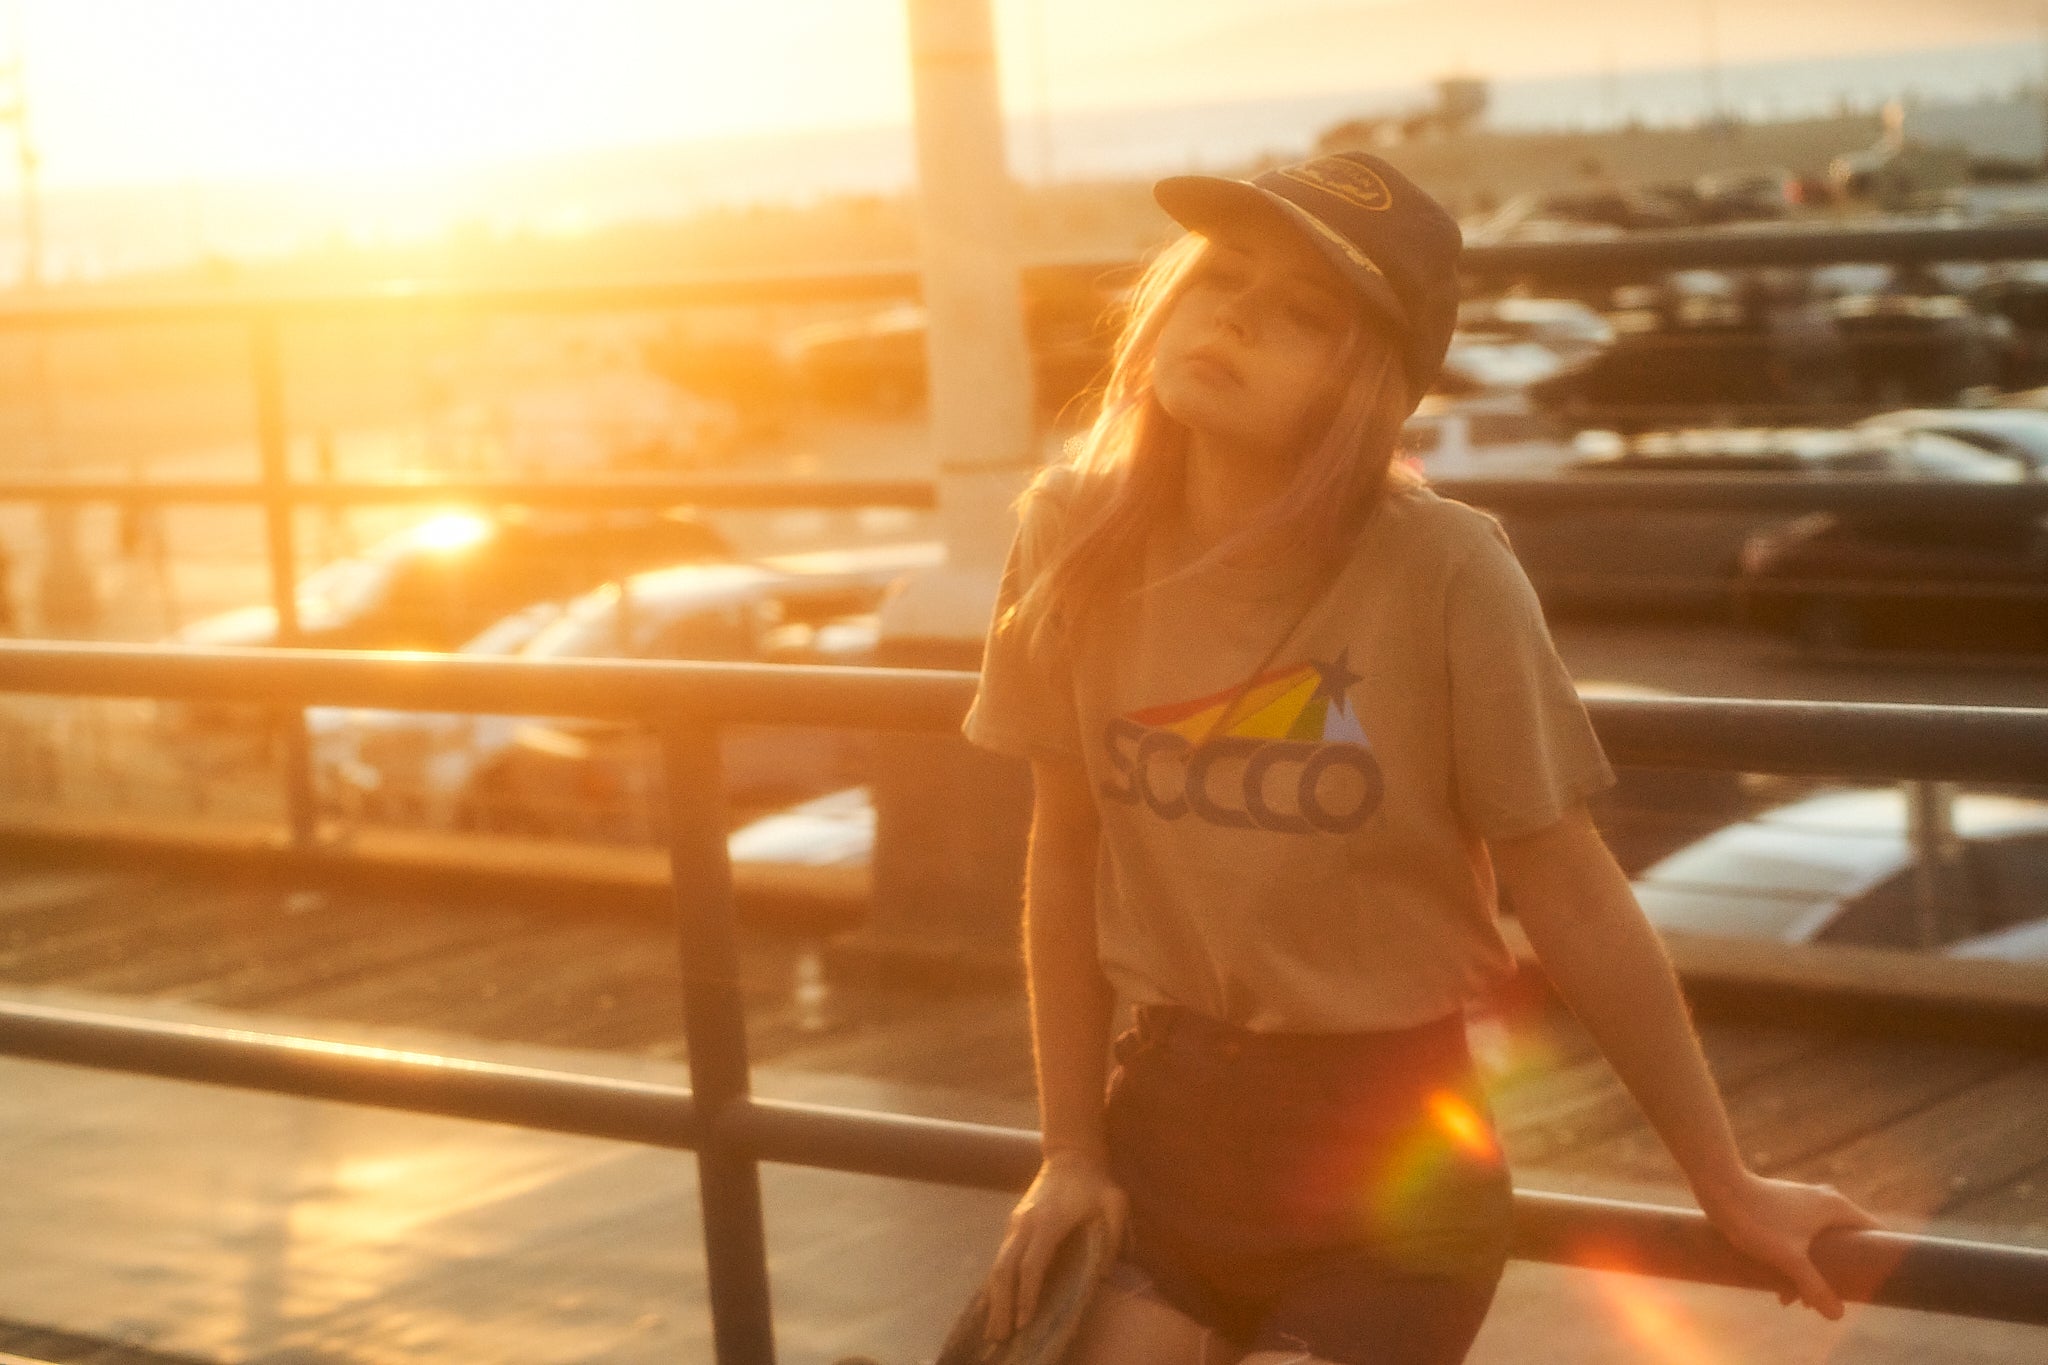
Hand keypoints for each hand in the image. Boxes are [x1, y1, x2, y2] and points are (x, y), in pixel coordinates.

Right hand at [982, 1151, 1127, 1343]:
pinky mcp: (1013, 1226)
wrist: (1070, 1155)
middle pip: (1004, 1270)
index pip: (1032, 1265)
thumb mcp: (1115, 1202)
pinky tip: (993, 1306)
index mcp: (1048, 1221)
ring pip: (997, 1266)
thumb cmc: (1095, 1183)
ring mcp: (1015, 1225)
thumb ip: (1116, 1235)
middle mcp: (1024, 1225)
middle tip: (1000, 1338)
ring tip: (993, 1331)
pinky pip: (999, 1260)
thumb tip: (1107, 1273)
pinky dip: (995, 1285)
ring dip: (993, 1299)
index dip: (1028, 1295)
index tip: (1025, 1322)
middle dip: (1001, 1305)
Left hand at [1700, 1171, 1879, 1318]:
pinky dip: (1797, 1261)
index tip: (1875, 1285)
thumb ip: (1815, 1287)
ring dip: (1813, 1273)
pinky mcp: (1784, 1207)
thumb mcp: (1789, 1259)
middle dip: (1839, 1276)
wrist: (1718, 1187)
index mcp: (1837, 1207)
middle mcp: (1825, 1200)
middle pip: (1847, 1244)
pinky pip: (1801, 1238)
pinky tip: (1778, 1286)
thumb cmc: (1756, 1219)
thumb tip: (1838, 1316)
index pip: (1876, 1232)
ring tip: (1797, 1302)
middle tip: (1829, 1300)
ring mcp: (1804, 1202)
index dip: (1881, 1260)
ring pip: (1821, 1244)